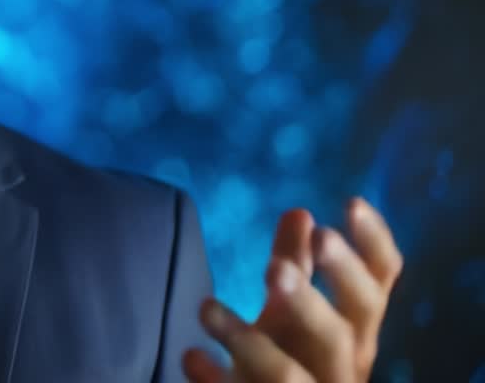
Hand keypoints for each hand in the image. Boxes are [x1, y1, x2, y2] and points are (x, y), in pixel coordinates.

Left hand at [182, 196, 403, 381]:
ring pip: (288, 374)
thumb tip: (299, 212)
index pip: (377, 287)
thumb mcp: (292, 306)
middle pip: (340, 334)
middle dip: (310, 301)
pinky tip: (191, 355)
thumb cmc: (289, 350)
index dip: (373, 247)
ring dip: (245, 340)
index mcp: (355, 330)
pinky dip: (216, 378)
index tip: (350, 202)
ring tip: (204, 307)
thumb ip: (296, 262)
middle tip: (275, 268)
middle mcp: (342, 365)